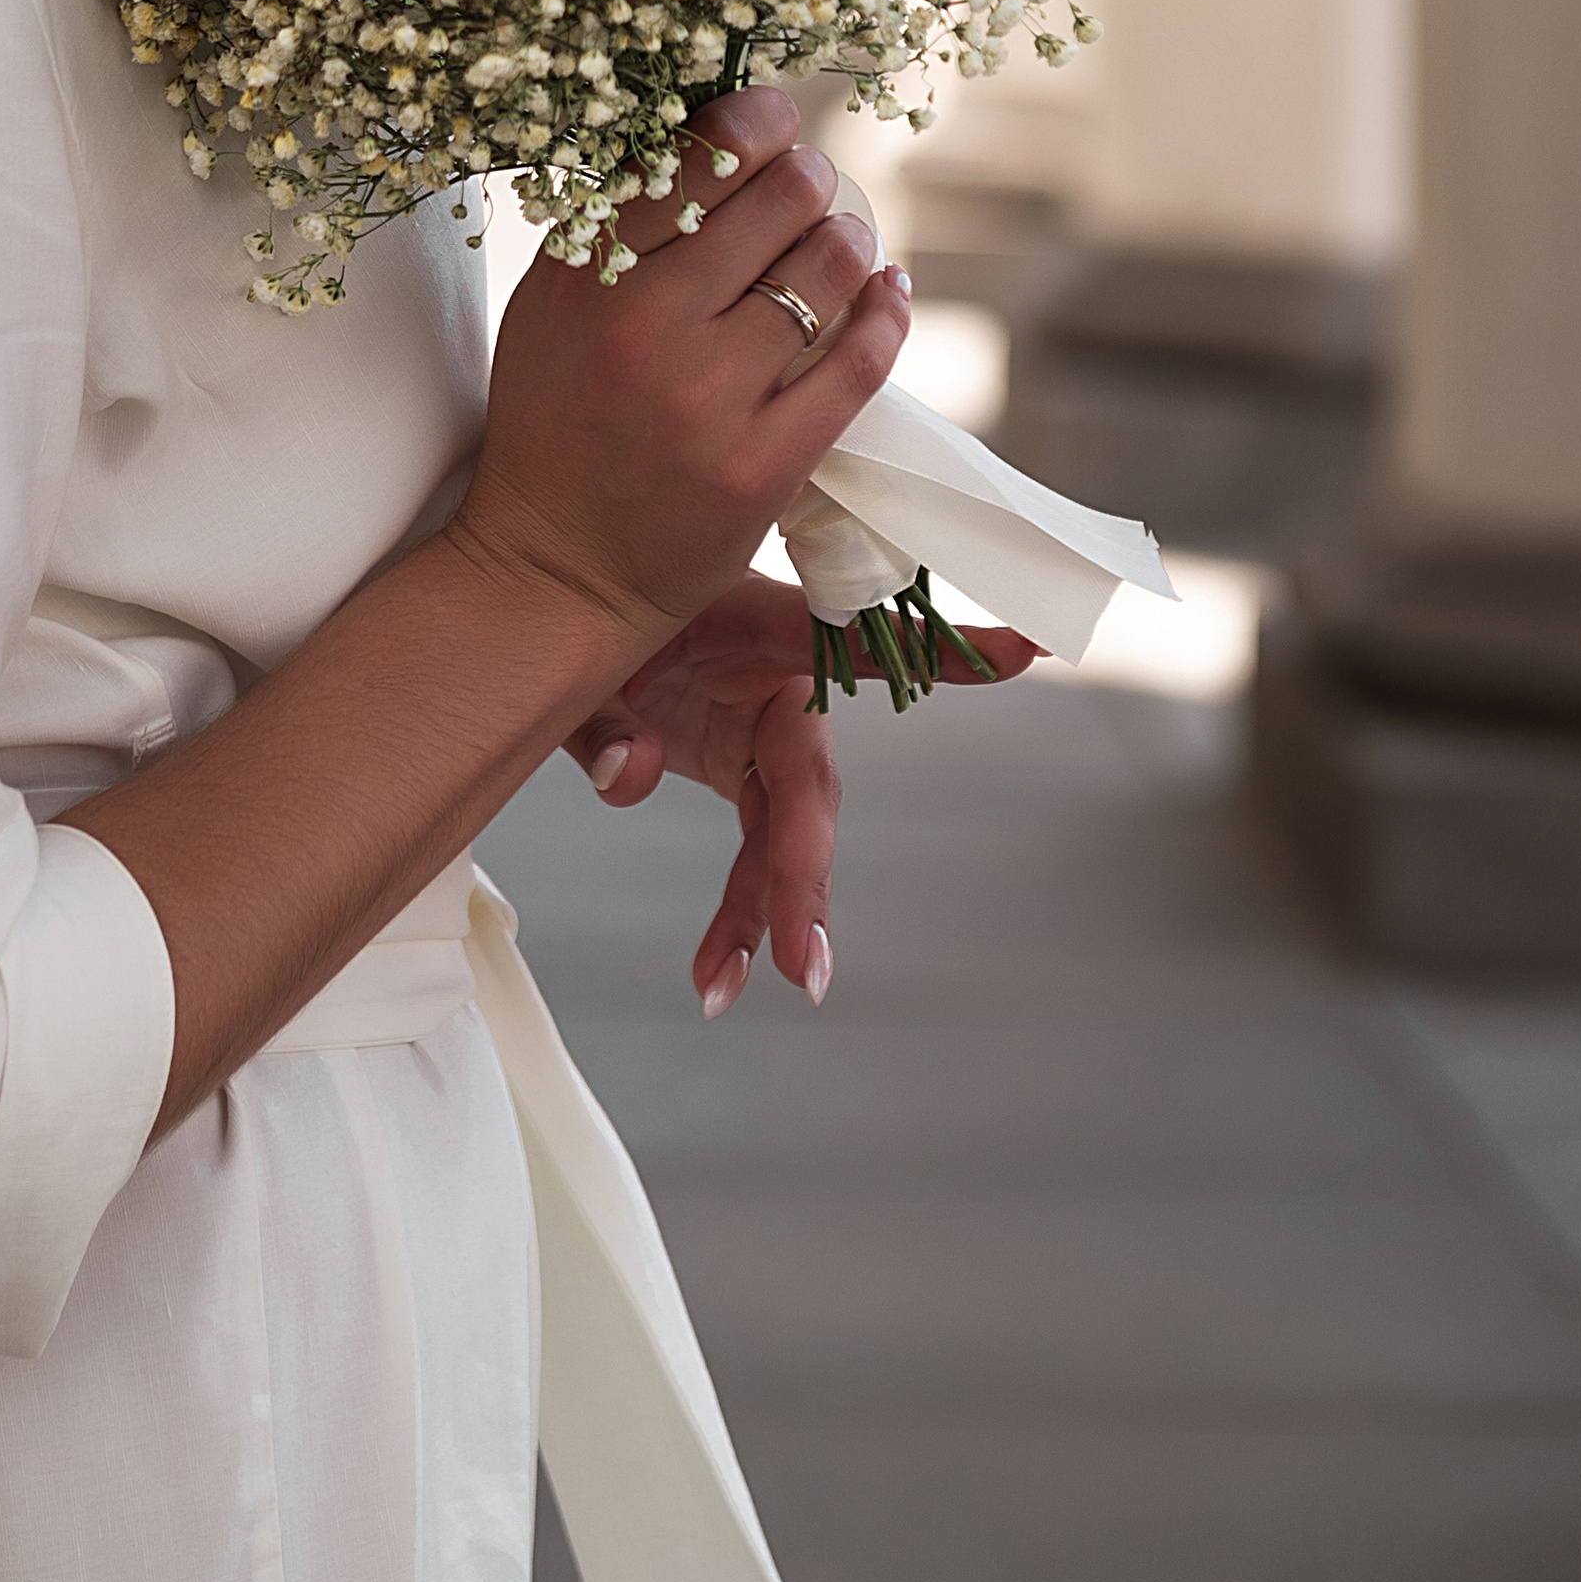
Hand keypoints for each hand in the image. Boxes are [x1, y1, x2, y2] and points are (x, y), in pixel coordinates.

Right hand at [455, 90, 911, 654]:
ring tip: (847, 240)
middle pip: (777, 198)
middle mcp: (643, 325)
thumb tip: (709, 136)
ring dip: (852, 239)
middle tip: (812, 187)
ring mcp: (707, 397)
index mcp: (584, 276)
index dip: (753, 118)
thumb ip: (615, 228)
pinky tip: (887, 291)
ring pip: (826, 269)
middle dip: (811, 178)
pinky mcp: (764, 465)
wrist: (555, 568)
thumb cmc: (557, 425)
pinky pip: (860, 363)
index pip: (693, 156)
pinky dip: (887, 312)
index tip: (774, 117)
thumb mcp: (553, 310)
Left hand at [564, 576, 1047, 1009]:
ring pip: (787, 831)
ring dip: (767, 913)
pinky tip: (715, 975)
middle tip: (802, 957)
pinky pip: (754, 845)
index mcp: (755, 625)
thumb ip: (606, 713)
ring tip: (726, 984)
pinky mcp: (740, 761)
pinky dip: (738, 911)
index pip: (853, 638)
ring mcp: (761, 727)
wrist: (557, 597)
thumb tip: (637, 775)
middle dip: (804, 874)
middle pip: (810, 784)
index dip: (939, 651)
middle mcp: (775, 680)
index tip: (1024, 653)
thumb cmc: (581, 597)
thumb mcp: (584, 649)